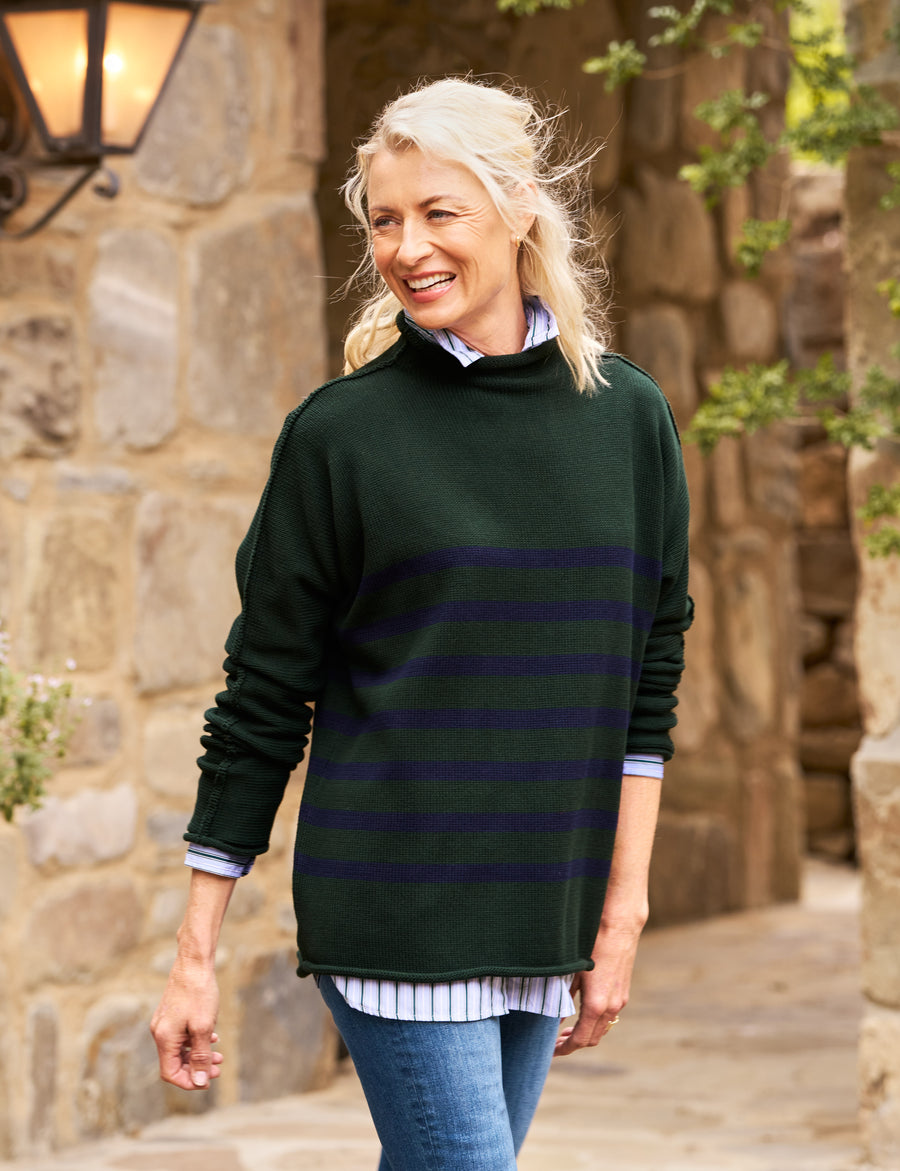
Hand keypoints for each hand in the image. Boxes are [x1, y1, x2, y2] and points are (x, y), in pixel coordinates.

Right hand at [150, 957, 223, 1089]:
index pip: (170, 1073)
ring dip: (199, 1055)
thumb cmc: (199, 993)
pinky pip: (182, 1036)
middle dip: (197, 1068)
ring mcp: (164, 1022)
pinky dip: (196, 1041)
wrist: (194, 962)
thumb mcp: (204, 1028)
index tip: (208, 1081)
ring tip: (219, 1055)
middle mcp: (160, 1032)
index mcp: (164, 1038)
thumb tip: (199, 1082)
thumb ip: (200, 1056)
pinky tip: (213, 1037)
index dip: (189, 1081)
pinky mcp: (171, 1014)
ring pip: (180, 1049)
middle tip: (219, 1068)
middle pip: (175, 1062)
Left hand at [554, 919, 641, 1055]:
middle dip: (574, 1044)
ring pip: (603, 1028)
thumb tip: (555, 1017)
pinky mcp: (623, 991)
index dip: (565, 1048)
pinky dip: (595, 1021)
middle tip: (556, 1042)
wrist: (619, 925)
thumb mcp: (572, 971)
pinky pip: (609, 1015)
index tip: (552, 1051)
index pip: (580, 1039)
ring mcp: (620, 999)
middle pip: (593, 1038)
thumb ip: (564, 997)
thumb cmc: (592, 944)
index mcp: (597, 1005)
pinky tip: (582, 1012)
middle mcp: (612, 1007)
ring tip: (567, 1030)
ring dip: (586, 1033)